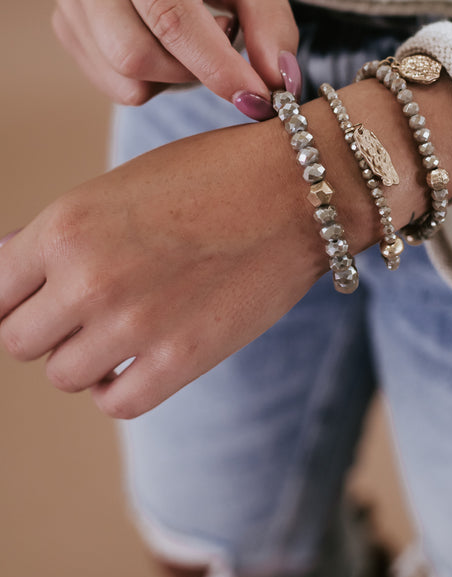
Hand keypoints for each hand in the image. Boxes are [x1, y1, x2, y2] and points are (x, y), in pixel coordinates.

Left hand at [0, 72, 451, 418]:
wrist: (299, 189)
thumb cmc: (213, 175)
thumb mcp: (122, 186)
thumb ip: (64, 234)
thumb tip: (10, 268)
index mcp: (65, 225)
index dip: (15, 294)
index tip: (38, 296)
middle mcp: (86, 279)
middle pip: (19, 340)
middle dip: (46, 326)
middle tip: (82, 311)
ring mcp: (131, 326)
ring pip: (63, 374)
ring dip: (83, 357)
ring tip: (118, 330)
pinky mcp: (179, 361)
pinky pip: (116, 401)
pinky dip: (118, 387)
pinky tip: (137, 360)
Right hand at [53, 0, 299, 111]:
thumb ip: (271, 22)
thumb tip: (278, 83)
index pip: (169, 17)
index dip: (216, 65)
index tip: (258, 96)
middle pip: (135, 56)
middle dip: (193, 70)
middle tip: (228, 36)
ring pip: (123, 79)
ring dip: (175, 77)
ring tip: (198, 34)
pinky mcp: (66, 26)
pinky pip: (114, 84)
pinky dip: (154, 79)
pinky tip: (169, 42)